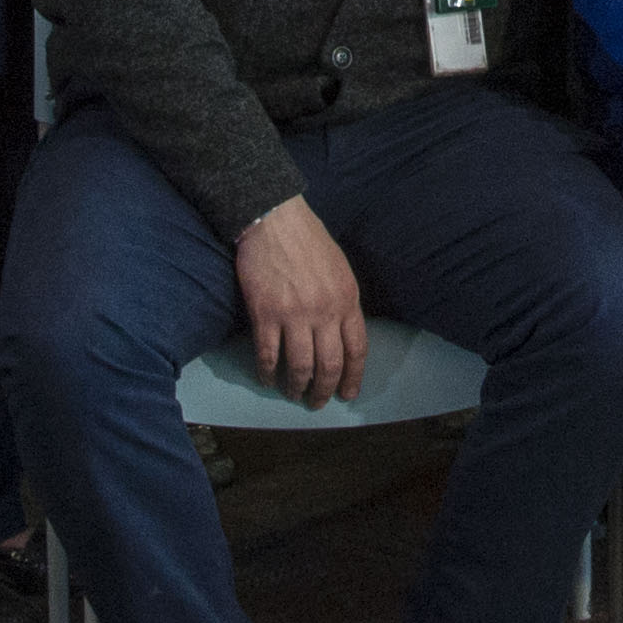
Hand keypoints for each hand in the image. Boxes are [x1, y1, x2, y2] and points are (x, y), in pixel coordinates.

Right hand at [229, 200, 367, 401]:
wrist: (274, 219)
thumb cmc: (308, 240)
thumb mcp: (340, 269)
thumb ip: (343, 301)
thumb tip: (341, 333)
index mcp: (347, 300)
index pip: (357, 350)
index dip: (353, 377)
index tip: (348, 394)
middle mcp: (325, 312)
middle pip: (329, 365)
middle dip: (324, 390)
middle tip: (317, 403)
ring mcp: (294, 315)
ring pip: (300, 366)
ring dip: (296, 387)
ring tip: (293, 394)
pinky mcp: (265, 314)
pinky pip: (268, 355)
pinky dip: (267, 373)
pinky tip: (267, 379)